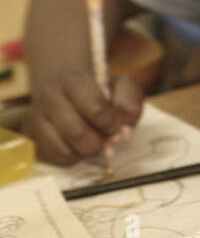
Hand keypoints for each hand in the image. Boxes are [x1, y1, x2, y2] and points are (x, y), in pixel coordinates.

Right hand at [23, 71, 142, 164]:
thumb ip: (129, 101)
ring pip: (64, 149)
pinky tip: (78, 144)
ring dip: (84, 152)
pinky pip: (56, 157)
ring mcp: (36, 116)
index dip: (111, 123)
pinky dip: (73, 157)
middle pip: (77, 133)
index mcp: (74, 80)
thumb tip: (122, 130)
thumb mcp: (122, 84)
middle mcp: (50, 96)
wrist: (67, 85)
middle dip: (98, 142)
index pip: (96, 109)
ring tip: (91, 140)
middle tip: (104, 137)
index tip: (115, 123)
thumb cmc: (100, 89)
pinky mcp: (32, 134)